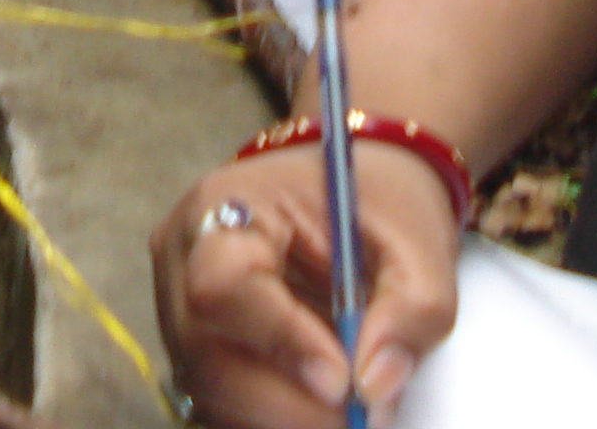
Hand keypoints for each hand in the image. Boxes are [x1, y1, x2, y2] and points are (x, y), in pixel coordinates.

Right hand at [154, 142, 460, 427]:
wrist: (350, 191)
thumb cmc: (374, 201)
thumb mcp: (418, 240)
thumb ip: (412, 308)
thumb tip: (374, 384)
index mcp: (226, 202)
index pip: (224, 283)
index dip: (279, 340)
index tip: (342, 379)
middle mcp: (183, 253)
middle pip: (205, 349)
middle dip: (287, 402)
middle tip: (359, 416)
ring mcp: (178, 302)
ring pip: (207, 386)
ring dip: (281, 414)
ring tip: (349, 408)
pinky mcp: (195, 343)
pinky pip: (217, 398)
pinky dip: (270, 414)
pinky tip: (317, 405)